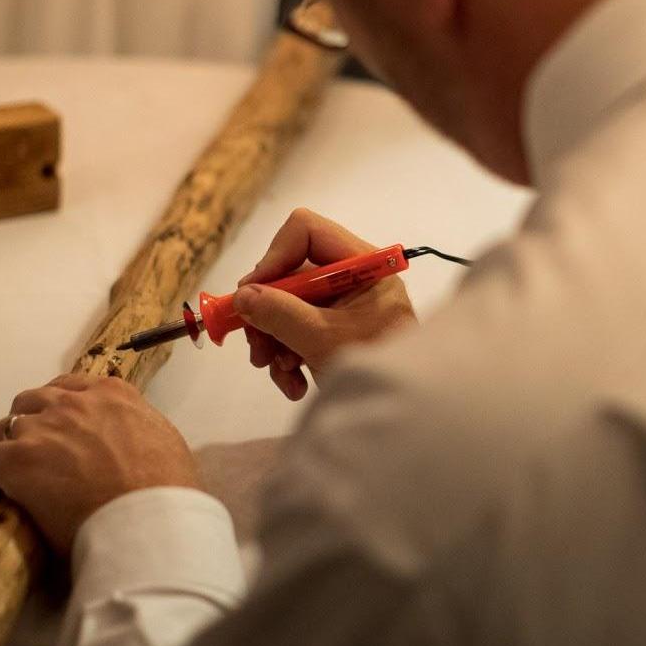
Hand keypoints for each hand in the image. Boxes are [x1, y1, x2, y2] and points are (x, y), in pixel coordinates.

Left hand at [0, 373, 201, 555]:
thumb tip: (128, 447)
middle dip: (31, 426)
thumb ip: (138, 431)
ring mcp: (42, 429)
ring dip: (10, 450)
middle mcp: (73, 403)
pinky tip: (0, 501)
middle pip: (33, 402)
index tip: (61, 434)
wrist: (148, 521)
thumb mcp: (165, 443)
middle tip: (38, 457)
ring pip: (5, 428)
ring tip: (16, 480)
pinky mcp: (16, 460)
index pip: (71, 387)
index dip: (59, 411)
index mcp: (112, 394)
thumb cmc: (167, 494)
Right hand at [232, 207, 417, 400]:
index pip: (307, 231)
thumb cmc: (375, 366)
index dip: (274, 257)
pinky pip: (299, 331)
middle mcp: (354, 279)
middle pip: (291, 274)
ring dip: (275, 341)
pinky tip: (295, 385)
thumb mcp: (322, 338)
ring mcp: (345, 307)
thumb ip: (279, 313)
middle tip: (256, 346)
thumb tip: (243, 296)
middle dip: (268, 313)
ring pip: (289, 307)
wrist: (402, 414)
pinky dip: (289, 357)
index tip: (253, 294)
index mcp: (363, 265)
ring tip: (281, 373)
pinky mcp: (337, 333)